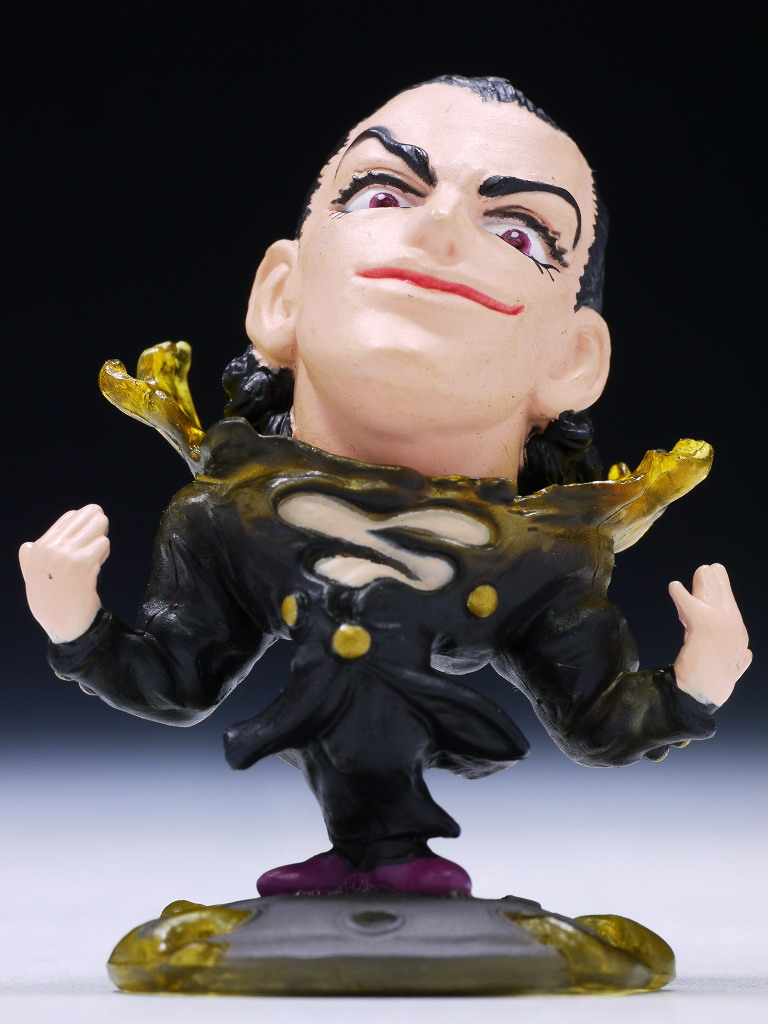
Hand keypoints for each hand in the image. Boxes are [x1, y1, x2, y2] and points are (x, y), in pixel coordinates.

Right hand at [19, 504, 109, 642]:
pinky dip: (104, 554)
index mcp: (36, 549)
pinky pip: (103, 544)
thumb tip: (29, 544)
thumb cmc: (51, 602)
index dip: (85, 525)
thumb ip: (32, 558)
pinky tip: (96, 569)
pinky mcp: (81, 565)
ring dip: (101, 543)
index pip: (70, 517)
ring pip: (98, 527)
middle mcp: (48, 549)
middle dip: (97, 527)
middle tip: (96, 547)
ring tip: (93, 561)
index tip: (86, 543)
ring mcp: (65, 556)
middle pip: (86, 516)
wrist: (62, 625)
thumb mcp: (33, 577)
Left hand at [669, 563, 751, 706]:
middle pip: (725, 601)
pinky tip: (673, 586)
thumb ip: (739, 660)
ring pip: (711, 599)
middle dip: (718, 584)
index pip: (731, 612)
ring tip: (702, 570)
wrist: (704, 696)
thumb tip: (747, 655)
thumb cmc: (711, 687)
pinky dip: (681, 595)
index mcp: (739, 640)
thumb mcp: (731, 670)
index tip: (718, 581)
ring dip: (705, 583)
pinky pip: (690, 606)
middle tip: (711, 568)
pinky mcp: (705, 627)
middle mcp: (734, 632)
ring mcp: (722, 628)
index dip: (723, 596)